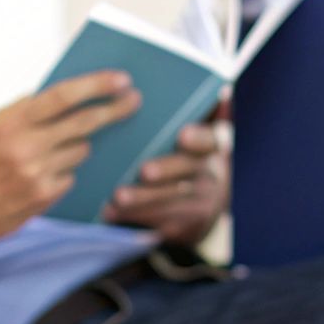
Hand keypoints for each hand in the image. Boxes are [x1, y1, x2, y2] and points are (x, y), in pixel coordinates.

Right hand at [0, 70, 141, 260]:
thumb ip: (23, 111)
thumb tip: (65, 95)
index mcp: (11, 123)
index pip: (63, 96)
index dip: (96, 85)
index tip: (121, 79)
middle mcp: (26, 147)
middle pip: (84, 123)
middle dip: (114, 110)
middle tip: (133, 102)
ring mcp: (37, 174)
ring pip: (81, 150)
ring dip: (79, 144)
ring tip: (57, 148)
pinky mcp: (44, 198)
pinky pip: (70, 175)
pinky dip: (64, 170)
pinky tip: (44, 174)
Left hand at [104, 121, 227, 246]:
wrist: (205, 203)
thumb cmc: (182, 159)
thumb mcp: (187, 143)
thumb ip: (171, 127)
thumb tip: (148, 97)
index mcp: (211, 148)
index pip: (209, 140)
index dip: (198, 139)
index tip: (182, 135)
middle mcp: (210, 175)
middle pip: (187, 171)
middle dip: (165, 171)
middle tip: (144, 171)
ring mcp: (200, 203)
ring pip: (171, 201)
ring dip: (143, 200)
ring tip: (118, 197)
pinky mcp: (185, 226)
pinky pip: (160, 223)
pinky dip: (134, 218)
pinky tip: (112, 213)